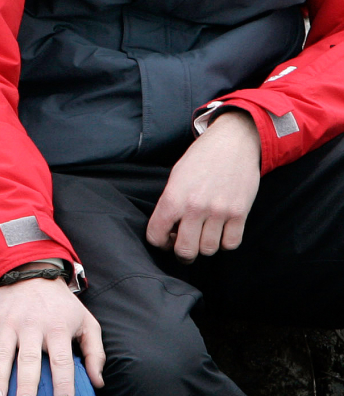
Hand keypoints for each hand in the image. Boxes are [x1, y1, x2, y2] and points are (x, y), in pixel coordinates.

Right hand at [0, 269, 104, 395]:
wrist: (29, 270)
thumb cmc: (60, 305)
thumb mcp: (85, 322)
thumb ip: (95, 352)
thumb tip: (97, 382)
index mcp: (57, 327)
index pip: (62, 360)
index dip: (64, 383)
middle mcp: (31, 324)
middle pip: (29, 358)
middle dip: (27, 383)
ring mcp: (8, 321)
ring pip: (2, 353)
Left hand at [146, 110, 261, 261]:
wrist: (232, 142)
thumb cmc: (201, 158)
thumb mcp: (176, 176)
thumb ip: (171, 202)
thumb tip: (169, 229)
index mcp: (173, 196)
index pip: (156, 235)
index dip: (159, 242)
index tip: (165, 239)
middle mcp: (195, 207)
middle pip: (185, 251)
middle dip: (182, 253)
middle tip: (185, 245)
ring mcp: (219, 212)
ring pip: (209, 250)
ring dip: (205, 245)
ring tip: (204, 233)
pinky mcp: (240, 213)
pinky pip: (231, 244)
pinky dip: (225, 241)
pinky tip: (221, 230)